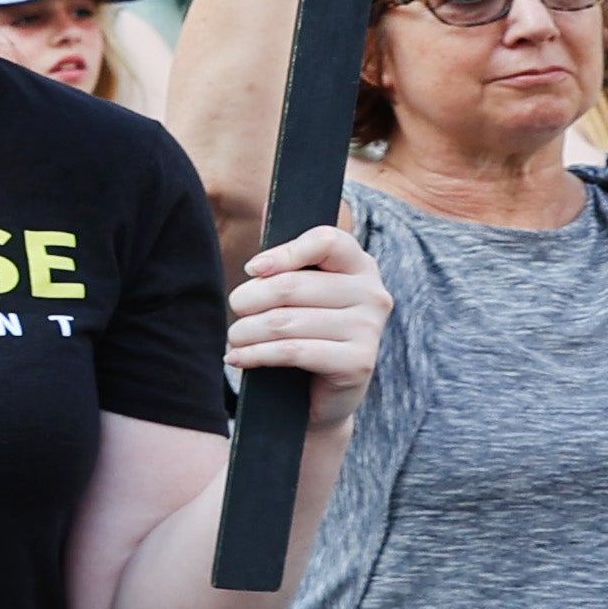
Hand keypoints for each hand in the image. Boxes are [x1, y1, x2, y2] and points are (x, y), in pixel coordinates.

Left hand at [222, 216, 387, 419]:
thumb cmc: (304, 333)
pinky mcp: (359, 362)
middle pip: (292, 285)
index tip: (253, 269)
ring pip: (285, 321)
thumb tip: (265, 213)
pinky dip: (255, 355)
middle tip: (235, 310)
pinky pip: (292, 351)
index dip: (283, 253)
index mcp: (359, 265)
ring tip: (235, 337)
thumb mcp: (296, 292)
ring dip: (246, 331)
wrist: (320, 395)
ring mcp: (370, 329)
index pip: (326, 240)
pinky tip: (238, 357)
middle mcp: (372, 293)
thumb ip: (284, 260)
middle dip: (249, 299)